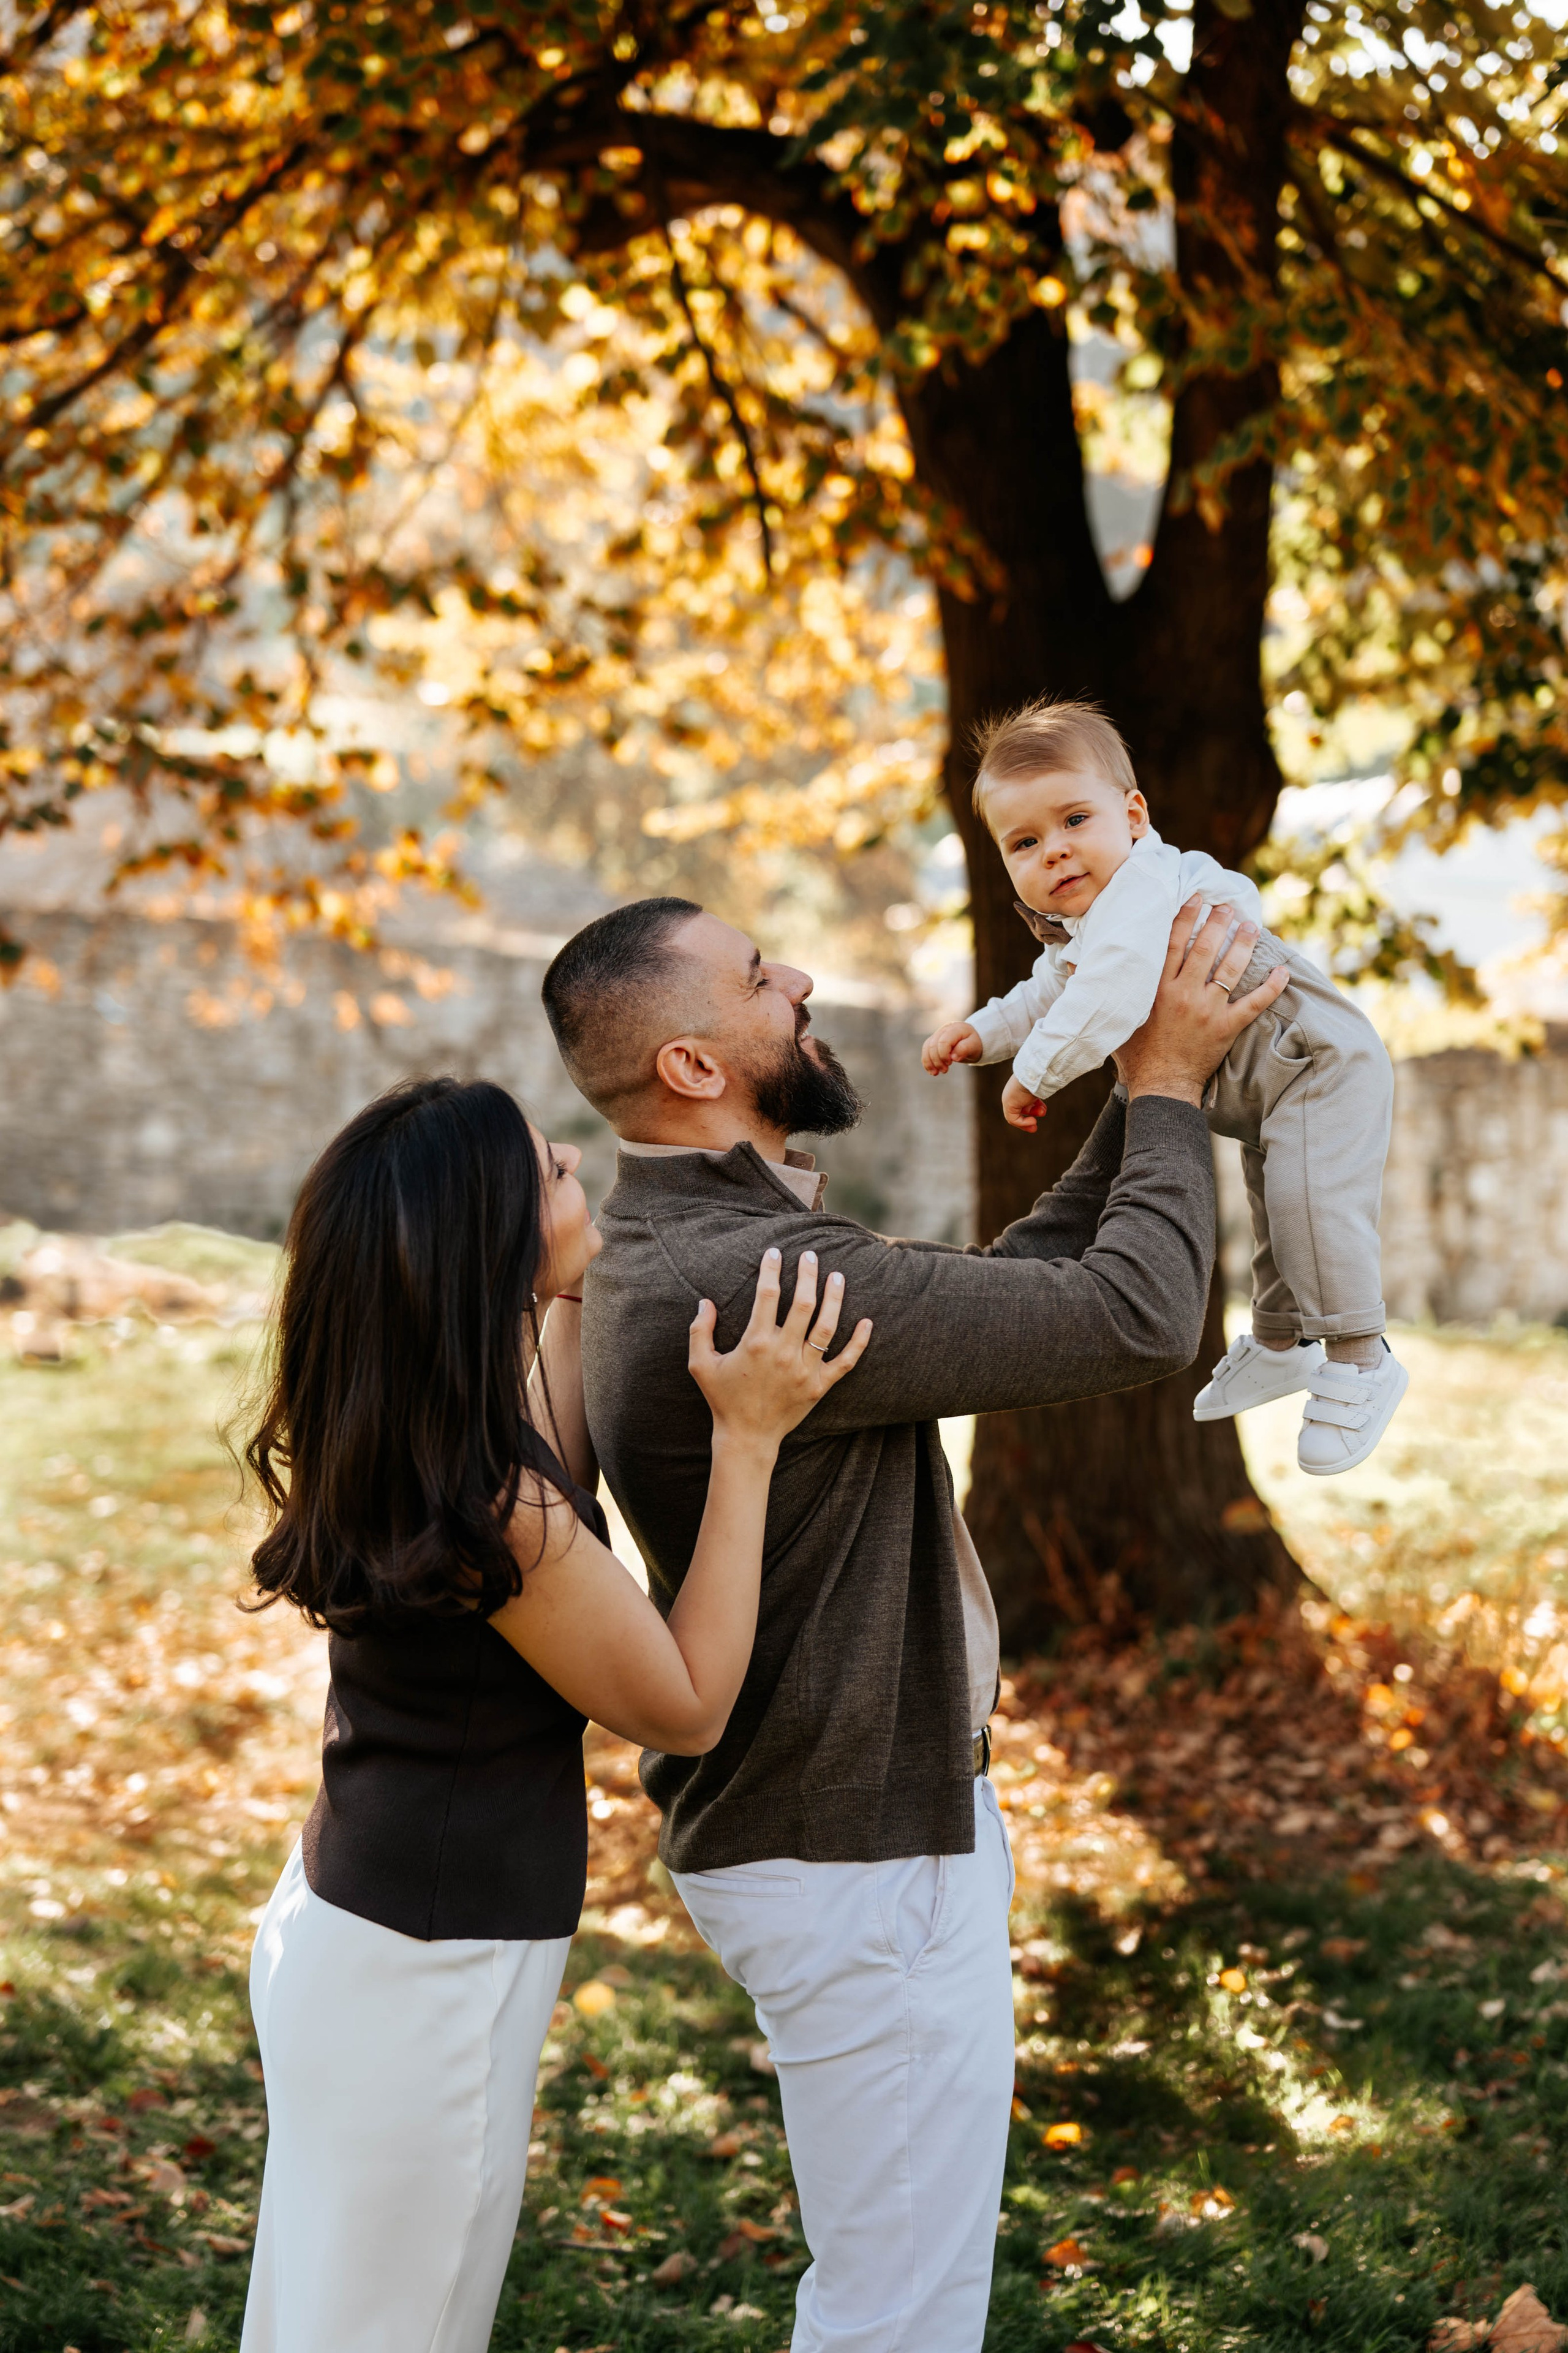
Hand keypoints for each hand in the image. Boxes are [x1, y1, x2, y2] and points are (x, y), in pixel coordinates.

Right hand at [688, 1247, 871, 1452]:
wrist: (747, 1437)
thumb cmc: (723, 1399)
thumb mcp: (700, 1365)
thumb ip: (699, 1331)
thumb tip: (705, 1302)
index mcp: (756, 1343)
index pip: (766, 1295)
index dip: (770, 1270)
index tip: (774, 1252)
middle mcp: (784, 1352)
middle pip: (802, 1304)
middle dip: (807, 1275)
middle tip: (810, 1256)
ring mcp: (805, 1370)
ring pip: (827, 1327)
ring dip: (834, 1298)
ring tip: (838, 1276)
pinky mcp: (819, 1386)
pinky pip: (845, 1361)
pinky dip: (859, 1342)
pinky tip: (867, 1322)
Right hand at [922, 1019, 983, 1075]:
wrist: (971, 1040)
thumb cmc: (973, 1043)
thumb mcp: (974, 1046)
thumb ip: (964, 1049)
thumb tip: (953, 1057)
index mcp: (955, 1029)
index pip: (943, 1041)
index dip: (943, 1054)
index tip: (950, 1063)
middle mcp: (944, 1030)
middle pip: (933, 1045)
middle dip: (937, 1060)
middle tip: (945, 1071)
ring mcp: (937, 1034)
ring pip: (927, 1048)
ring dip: (929, 1062)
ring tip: (935, 1073)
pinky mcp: (933, 1041)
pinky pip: (926, 1051)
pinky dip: (927, 1061)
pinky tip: (932, 1071)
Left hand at [1002, 1074, 1046, 1131]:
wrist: (1033, 1074)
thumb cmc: (1040, 1078)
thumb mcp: (1041, 1087)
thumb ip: (1041, 1093)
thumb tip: (1049, 1097)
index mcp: (1020, 1087)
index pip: (1025, 1101)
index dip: (1035, 1107)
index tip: (1043, 1111)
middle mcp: (1012, 1093)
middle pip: (1020, 1109)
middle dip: (1030, 1116)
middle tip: (1037, 1123)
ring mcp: (1009, 1099)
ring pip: (1015, 1116)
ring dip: (1025, 1123)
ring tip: (1035, 1124)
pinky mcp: (1008, 1106)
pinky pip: (1013, 1119)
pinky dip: (1023, 1123)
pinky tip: (1033, 1121)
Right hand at [1114, 898, 1289, 1104]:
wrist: (1160, 1087)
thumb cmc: (1134, 1055)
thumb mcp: (1112, 1019)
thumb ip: (1095, 989)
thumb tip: (1071, 964)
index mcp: (1157, 989)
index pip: (1172, 943)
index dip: (1185, 917)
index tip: (1196, 899)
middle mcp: (1183, 994)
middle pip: (1205, 948)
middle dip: (1218, 922)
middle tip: (1227, 906)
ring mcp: (1208, 1010)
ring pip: (1230, 969)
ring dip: (1243, 944)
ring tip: (1251, 925)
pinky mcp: (1227, 1028)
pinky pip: (1254, 1004)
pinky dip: (1271, 987)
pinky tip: (1283, 971)